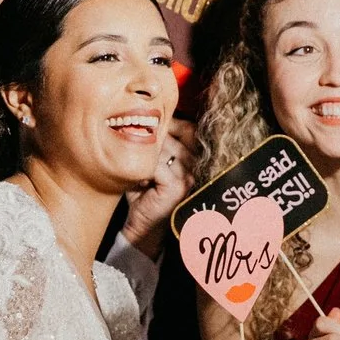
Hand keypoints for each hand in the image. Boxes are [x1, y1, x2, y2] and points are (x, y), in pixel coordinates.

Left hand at [119, 117, 195, 259]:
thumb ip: (158, 141)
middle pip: (173, 137)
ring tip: (142, 174)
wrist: (142, 224)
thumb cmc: (145, 191)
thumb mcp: (153, 161)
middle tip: (142, 160)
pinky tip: (141, 182)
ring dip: (146, 159)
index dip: (170, 125)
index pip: (189, 128)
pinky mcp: (178, 187)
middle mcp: (197, 166)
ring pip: (163, 150)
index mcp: (196, 157)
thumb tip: (150, 115)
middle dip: (153, 145)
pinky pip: (156, 165)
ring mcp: (190, 177)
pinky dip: (144, 171)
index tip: (153, 132)